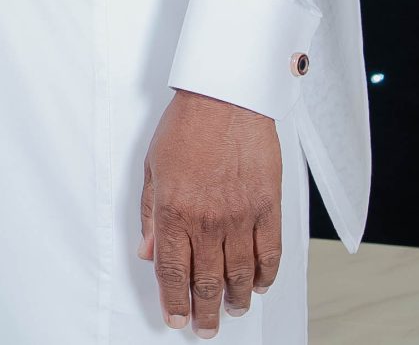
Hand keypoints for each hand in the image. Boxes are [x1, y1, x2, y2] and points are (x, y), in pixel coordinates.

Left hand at [137, 89, 281, 336]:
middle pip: (207, 281)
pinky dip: (266, 275)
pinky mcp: (268, 207)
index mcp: (175, 212)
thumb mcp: (153, 168)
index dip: (174, 302)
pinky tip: (260, 285)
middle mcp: (208, 221)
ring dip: (237, 299)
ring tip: (233, 310)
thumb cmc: (187, 125)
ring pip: (241, 274)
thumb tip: (148, 251)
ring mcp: (241, 216)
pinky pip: (270, 253)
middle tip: (206, 328)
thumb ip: (151, 214)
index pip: (173, 272)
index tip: (176, 318)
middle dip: (205, 311)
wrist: (226, 97)